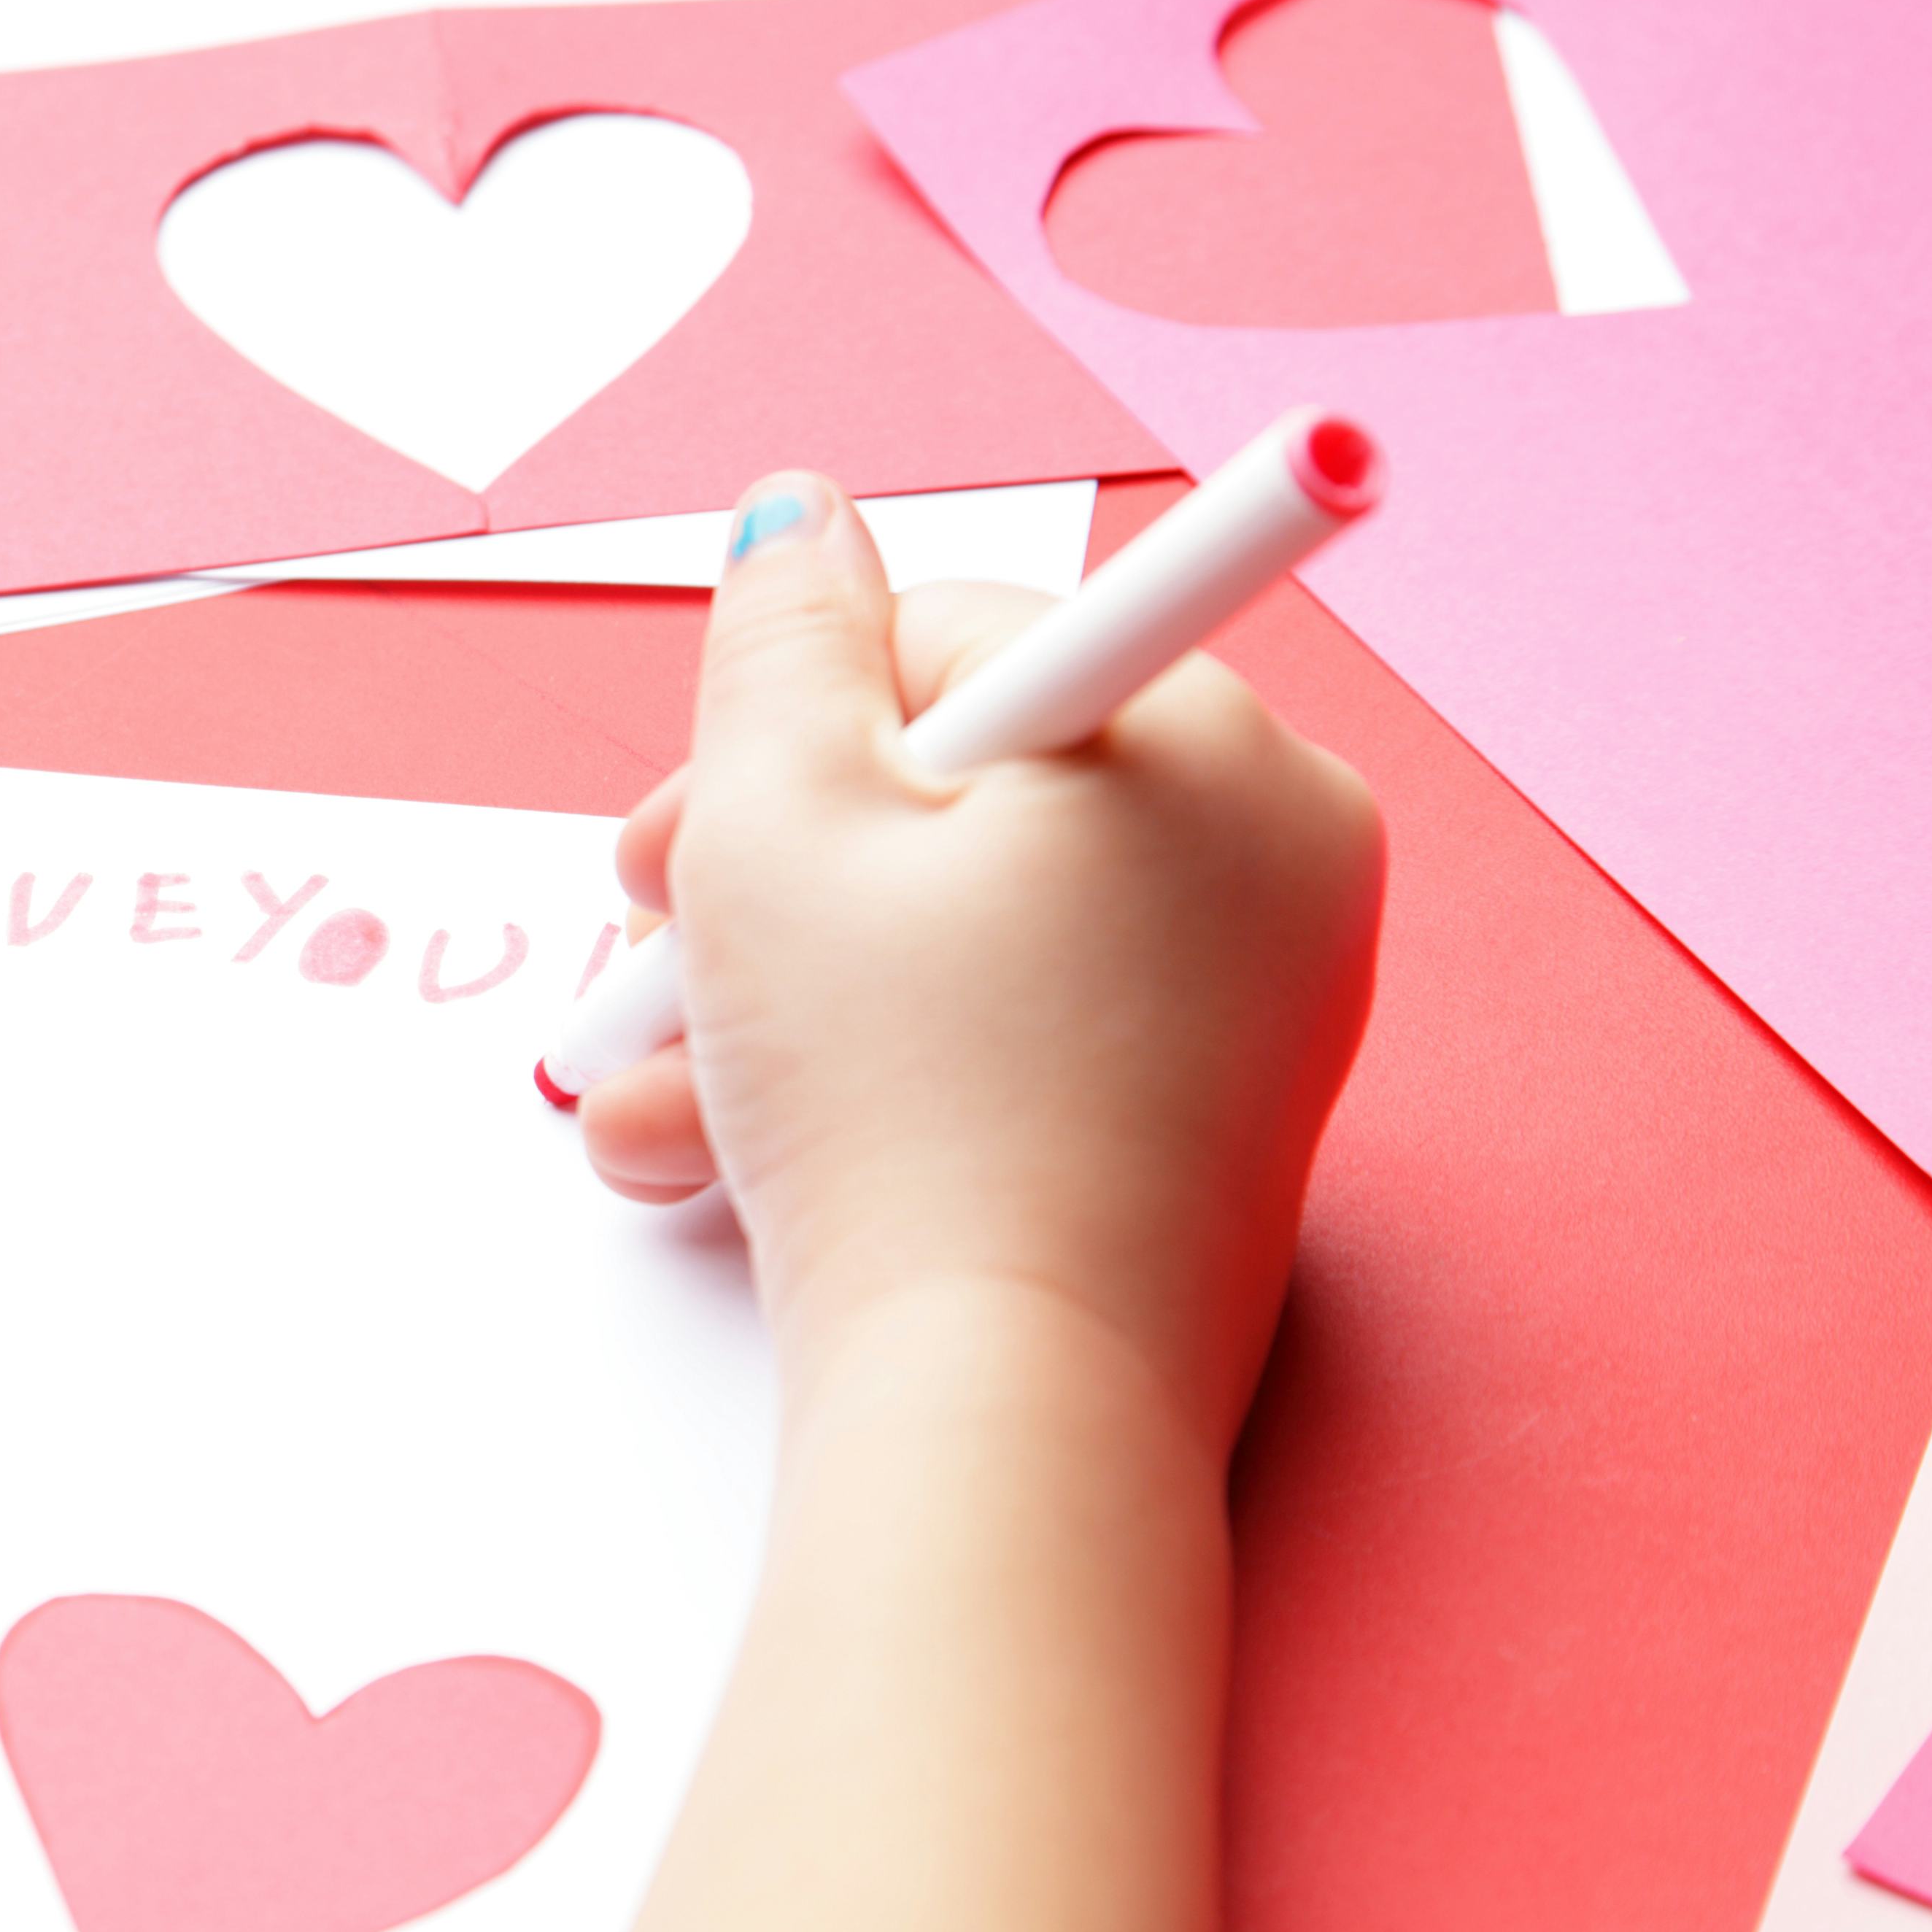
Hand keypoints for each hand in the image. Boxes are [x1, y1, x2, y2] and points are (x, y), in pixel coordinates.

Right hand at [577, 474, 1381, 1441]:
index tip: (671, 845)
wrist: (1008, 1413)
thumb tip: (803, 518)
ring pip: (972, 929)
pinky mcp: (1227, 1119)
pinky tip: (742, 1146)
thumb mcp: (772, 823)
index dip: (782, 738)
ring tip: (663, 1102)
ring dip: (790, 994)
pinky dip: (891, 1067)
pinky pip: (1030, 1032)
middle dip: (769, 882)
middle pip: (959, 792)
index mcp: (1202, 734)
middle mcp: (1278, 845)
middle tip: (653, 959)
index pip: (951, 643)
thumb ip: (779, 640)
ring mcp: (1270, 996)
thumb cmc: (899, 1109)